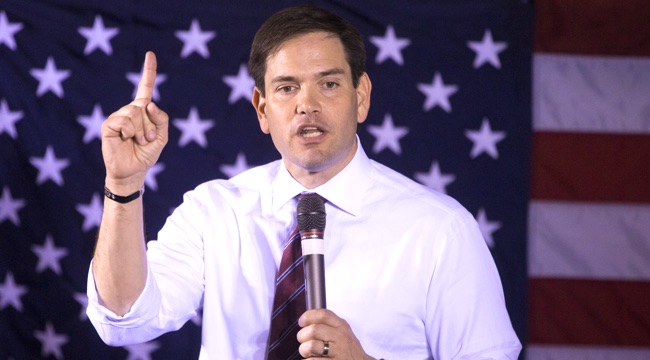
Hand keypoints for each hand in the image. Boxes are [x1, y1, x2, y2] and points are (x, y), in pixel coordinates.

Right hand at [101, 51, 168, 191]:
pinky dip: (130, 132)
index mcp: (143, 111)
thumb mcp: (162, 136)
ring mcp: (118, 116)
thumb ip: (161, 119)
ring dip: (142, 131)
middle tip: (147, 139)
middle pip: (145, 106)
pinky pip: (124, 121)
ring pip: (135, 113)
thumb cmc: (147, 153)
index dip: (149, 71)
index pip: (146, 87)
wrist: (133, 171)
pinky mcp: (109, 125)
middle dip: (151, 126)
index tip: (150, 54)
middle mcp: (130, 110)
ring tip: (138, 142)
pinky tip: (126, 140)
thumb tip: (148, 104)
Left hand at [297, 309, 373, 358]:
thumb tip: (306, 320)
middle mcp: (340, 338)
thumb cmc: (347, 348)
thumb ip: (327, 324)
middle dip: (302, 335)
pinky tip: (312, 359)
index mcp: (341, 326)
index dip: (308, 316)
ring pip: (311, 346)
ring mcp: (338, 352)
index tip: (302, 322)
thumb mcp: (342, 331)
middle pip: (314, 330)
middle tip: (303, 341)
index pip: (323, 315)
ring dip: (304, 350)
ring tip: (307, 352)